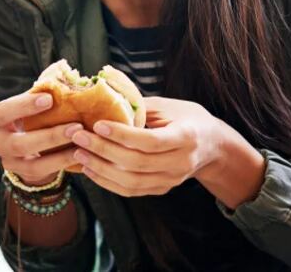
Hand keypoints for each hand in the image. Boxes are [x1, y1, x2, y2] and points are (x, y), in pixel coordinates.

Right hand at [0, 91, 80, 185]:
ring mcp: (8, 162)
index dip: (24, 106)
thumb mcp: (31, 102)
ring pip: (32, 162)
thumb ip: (42, 91)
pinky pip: (43, 172)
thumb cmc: (31, 115)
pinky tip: (80, 154)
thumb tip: (62, 71)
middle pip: (18, 144)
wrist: (26, 144)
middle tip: (76, 126)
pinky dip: (62, 163)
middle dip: (49, 136)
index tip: (49, 98)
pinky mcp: (22, 174)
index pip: (3, 112)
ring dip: (59, 153)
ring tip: (81, 142)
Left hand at [69, 96, 241, 199]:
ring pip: (132, 182)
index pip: (150, 141)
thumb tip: (104, 98)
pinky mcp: (162, 189)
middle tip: (78, 137)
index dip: (122, 135)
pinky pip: (131, 191)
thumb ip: (140, 106)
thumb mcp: (169, 106)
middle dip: (104, 151)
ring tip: (79, 155)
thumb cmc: (188, 118)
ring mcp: (171, 180)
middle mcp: (180, 163)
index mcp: (186, 137)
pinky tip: (90, 170)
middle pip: (137, 163)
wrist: (212, 146)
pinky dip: (108, 182)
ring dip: (101, 169)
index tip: (98, 124)